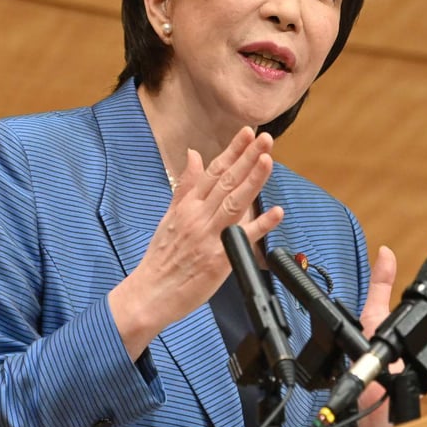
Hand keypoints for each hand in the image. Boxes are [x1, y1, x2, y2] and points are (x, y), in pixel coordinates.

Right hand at [108, 127, 283, 357]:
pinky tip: (276, 212)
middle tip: (265, 138)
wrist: (150, 293)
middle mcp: (198, 216)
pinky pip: (242, 239)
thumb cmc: (161, 257)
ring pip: (234, 202)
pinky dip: (260, 225)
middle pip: (227, 182)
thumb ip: (185, 185)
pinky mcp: (218, 259)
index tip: (248, 133)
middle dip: (247, 157)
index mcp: (188, 205)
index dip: (232, 151)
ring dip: (253, 180)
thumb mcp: (170, 215)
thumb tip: (192, 155)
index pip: (214, 171)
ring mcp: (209, 236)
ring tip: (268, 160)